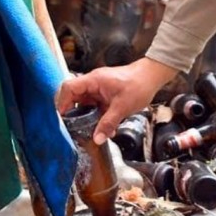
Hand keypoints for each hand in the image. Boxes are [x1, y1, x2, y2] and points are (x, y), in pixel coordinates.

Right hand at [56, 57, 177, 144]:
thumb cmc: (139, 84)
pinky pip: (94, 105)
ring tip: (85, 130)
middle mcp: (93, 83)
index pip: (69, 88)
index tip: (62, 118)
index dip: (62, 102)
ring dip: (84, 116)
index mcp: (94, 80)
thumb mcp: (122, 107)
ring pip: (84, 102)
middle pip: (73, 96)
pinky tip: (101, 128)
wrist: (152, 77)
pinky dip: (95, 116)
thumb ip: (108, 123)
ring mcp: (99, 88)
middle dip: (72, 112)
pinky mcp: (105, 94)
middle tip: (71, 128)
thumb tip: (97, 138)